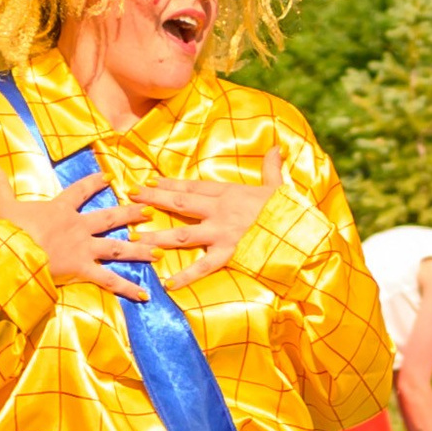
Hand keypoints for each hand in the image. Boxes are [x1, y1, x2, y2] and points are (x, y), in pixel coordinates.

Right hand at [0, 166, 150, 299]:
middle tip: (151, 210)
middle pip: (110, 217)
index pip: (81, 191)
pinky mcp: (83, 269)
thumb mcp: (4, 206)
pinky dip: (128, 288)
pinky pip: (109, 280)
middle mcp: (78, 227)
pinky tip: (146, 295)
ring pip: (118, 247)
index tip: (110, 177)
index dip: (95, 182)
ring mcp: (83, 248)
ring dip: (140, 249)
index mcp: (60, 209)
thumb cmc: (8, 230)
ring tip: (161, 251)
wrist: (12, 253)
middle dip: (132, 213)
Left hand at [135, 147, 284, 281]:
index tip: (149, 181)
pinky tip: (168, 283)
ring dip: (157, 236)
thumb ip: (272, 167)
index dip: (169, 183)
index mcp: (229, 193)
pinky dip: (186, 276)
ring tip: (135, 239)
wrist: (300, 231)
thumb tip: (276, 147)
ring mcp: (222, 232)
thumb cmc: (288, 210)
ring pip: (182, 234)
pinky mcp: (229, 253)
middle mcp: (220, 211)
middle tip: (131, 196)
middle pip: (180, 203)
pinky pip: (203, 266)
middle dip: (154, 199)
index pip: (192, 187)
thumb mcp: (278, 186)